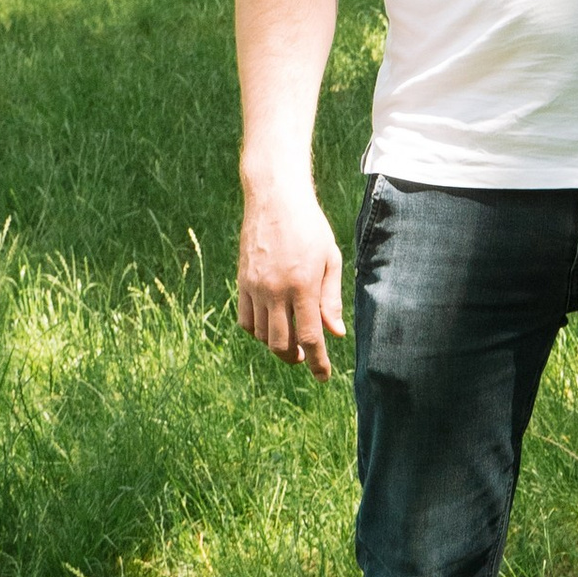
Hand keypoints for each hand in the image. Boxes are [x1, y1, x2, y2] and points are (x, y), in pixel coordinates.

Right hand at [236, 171, 346, 379]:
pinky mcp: (242, 282)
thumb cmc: (309, 227)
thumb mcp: (330, 259)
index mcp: (303, 285)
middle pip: (282, 344)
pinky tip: (271, 325)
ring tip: (292, 339)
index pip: (310, 336)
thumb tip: (335, 333)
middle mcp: (276, 291)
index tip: (323, 377)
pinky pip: (246, 320)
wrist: (275, 199)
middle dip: (296, 357)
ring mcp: (255, 288)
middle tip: (306, 355)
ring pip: (263, 335)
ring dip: (278, 344)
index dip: (317, 362)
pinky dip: (258, 331)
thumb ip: (331, 299)